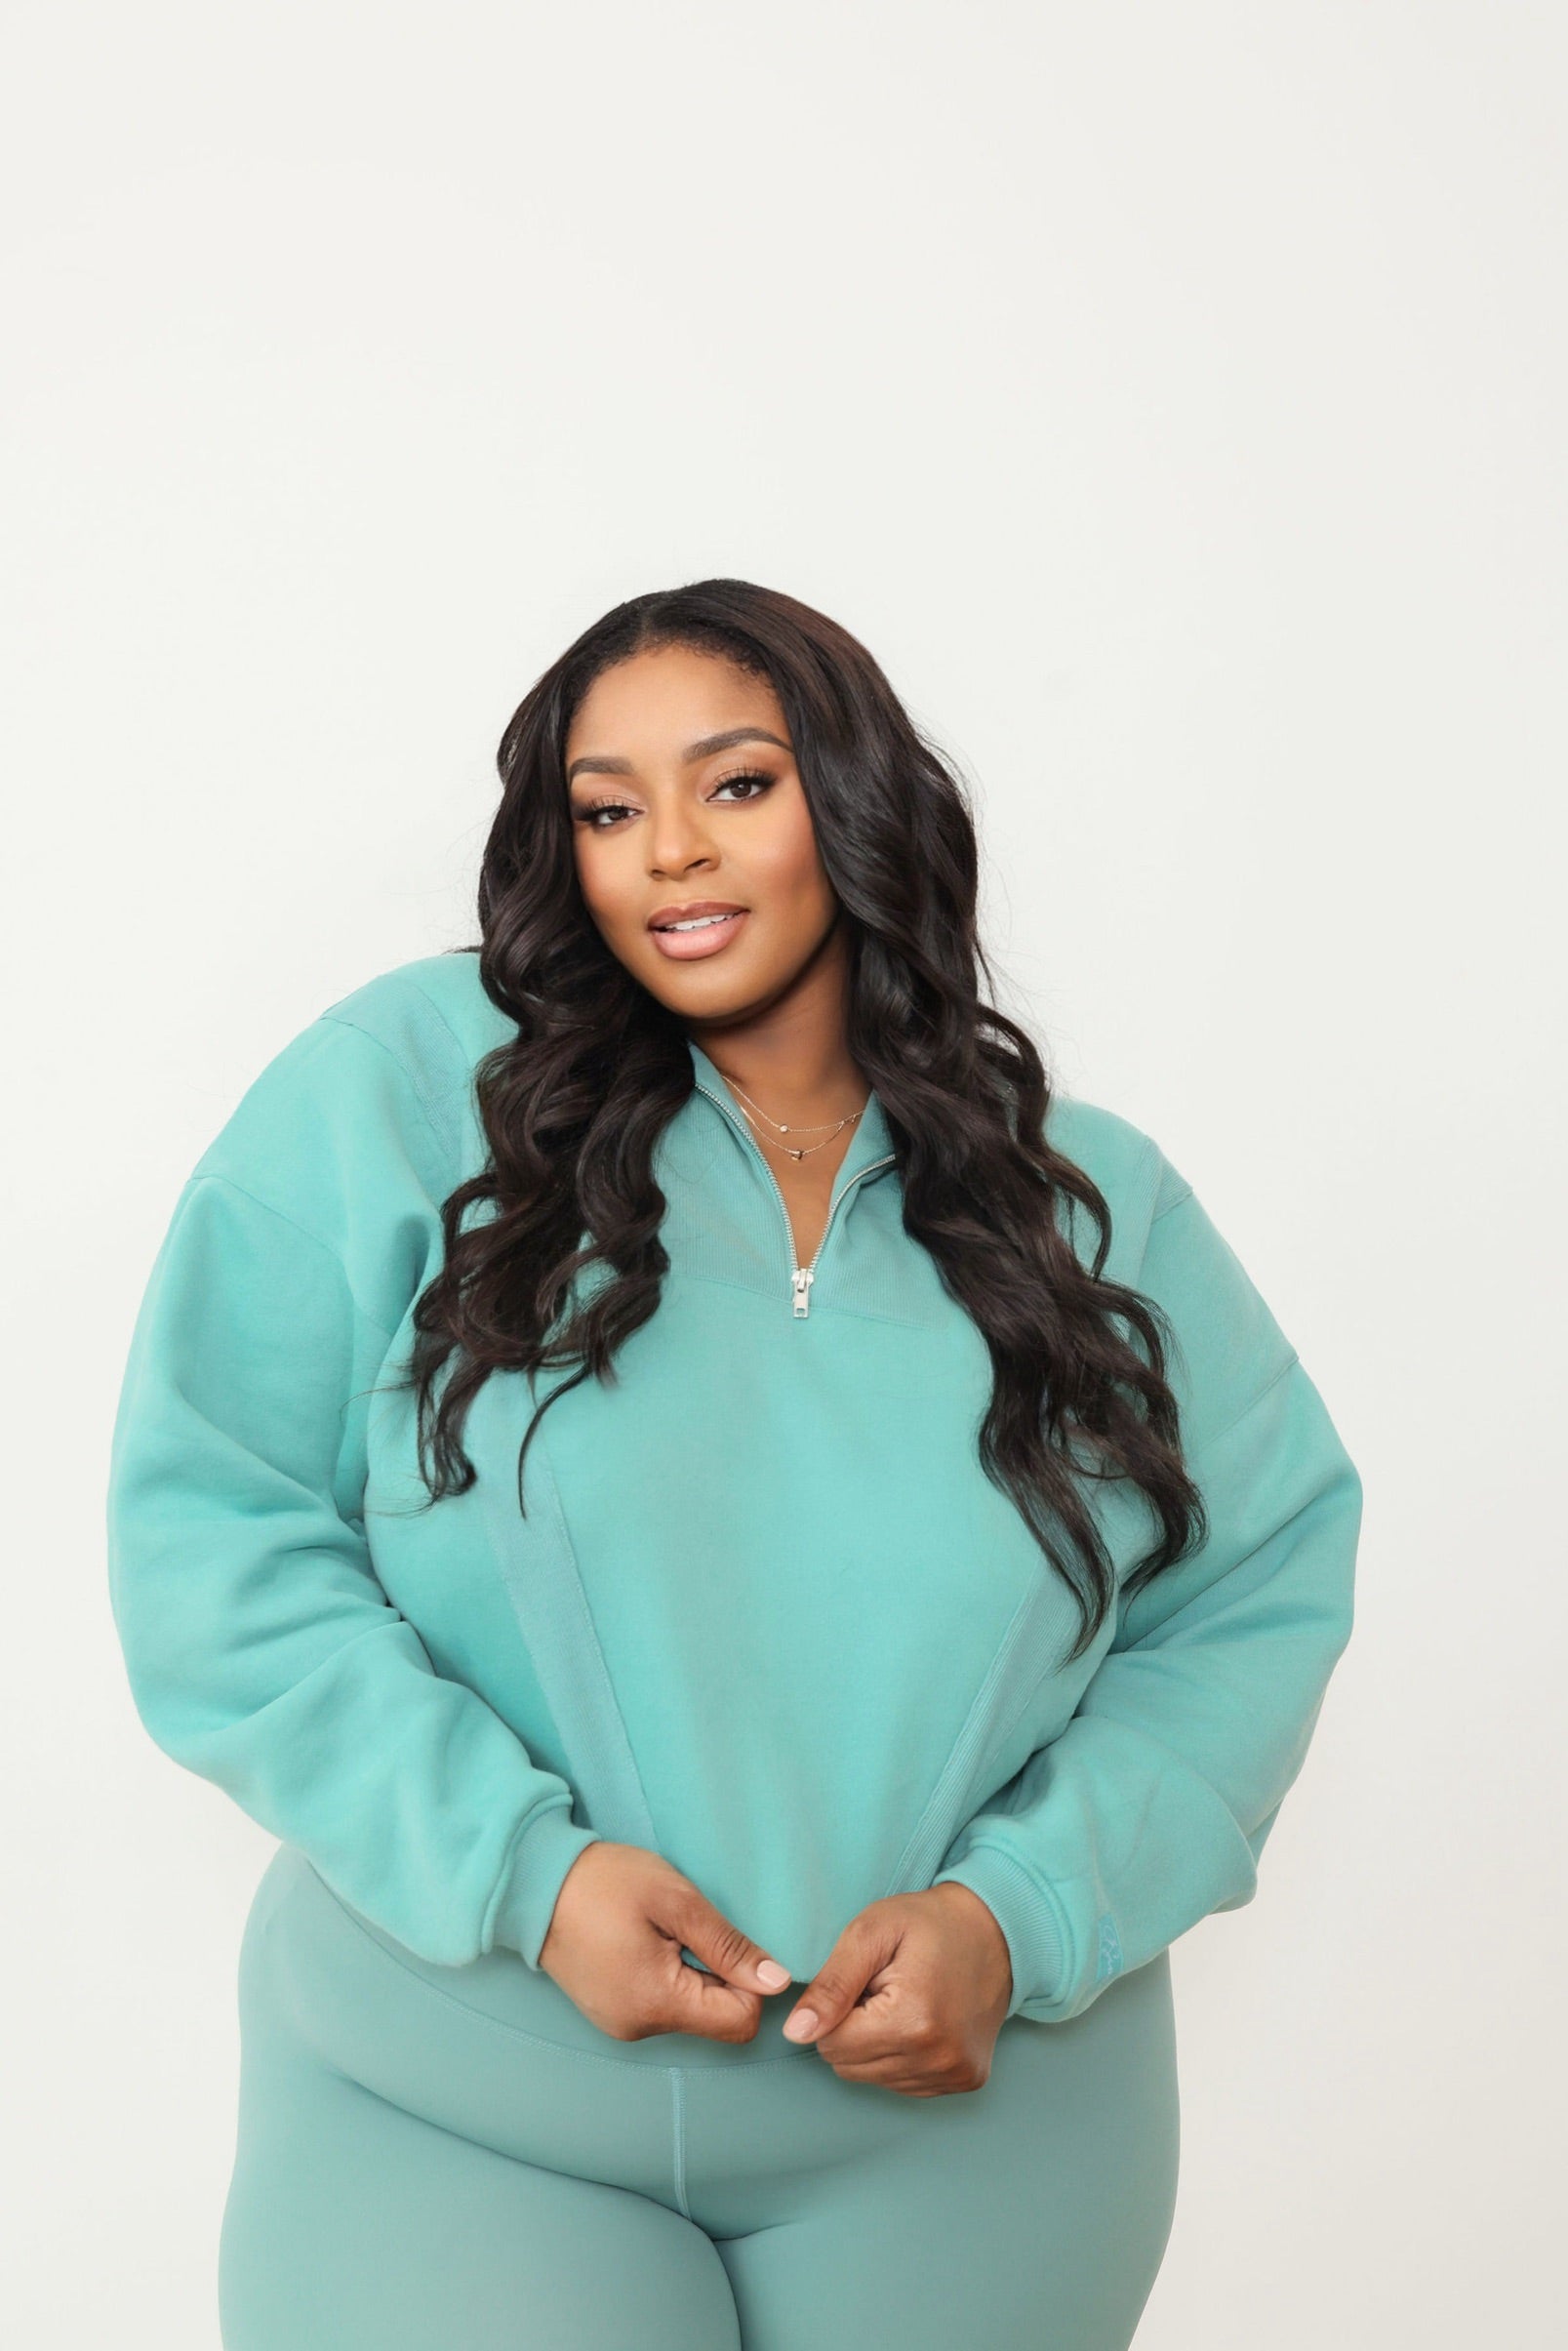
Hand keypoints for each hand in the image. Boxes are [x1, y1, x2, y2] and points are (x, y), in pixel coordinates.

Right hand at [537, 1842, 791, 2042]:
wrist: (534, 1883)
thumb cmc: (606, 1883)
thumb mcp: (676, 1901)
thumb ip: (729, 1946)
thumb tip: (779, 1982)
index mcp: (658, 2004)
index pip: (739, 2021)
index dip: (750, 1983)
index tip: (728, 1942)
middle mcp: (639, 2028)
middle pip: (715, 2019)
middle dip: (719, 1976)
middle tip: (691, 1928)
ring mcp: (621, 2025)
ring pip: (689, 2012)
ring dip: (692, 1974)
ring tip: (663, 1931)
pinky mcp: (611, 2013)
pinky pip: (661, 2006)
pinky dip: (668, 1977)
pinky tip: (647, 1942)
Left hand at [780, 1883, 1012, 2094]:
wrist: (996, 1930)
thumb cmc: (929, 1924)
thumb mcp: (871, 1932)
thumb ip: (831, 1985)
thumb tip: (795, 2033)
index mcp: (912, 2022)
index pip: (831, 2044)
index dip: (835, 2008)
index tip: (864, 1980)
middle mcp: (937, 2059)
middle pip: (849, 2067)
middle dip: (853, 2028)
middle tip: (883, 1989)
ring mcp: (954, 2075)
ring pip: (873, 2078)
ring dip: (875, 2043)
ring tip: (902, 2001)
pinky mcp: (965, 2081)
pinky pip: (902, 2083)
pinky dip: (899, 2055)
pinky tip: (919, 2020)